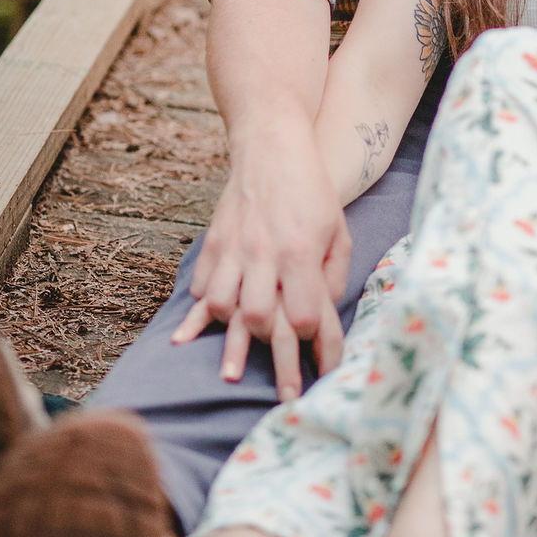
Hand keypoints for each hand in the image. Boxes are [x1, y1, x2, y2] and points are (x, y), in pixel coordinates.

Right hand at [172, 121, 350, 395]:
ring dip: (229, 337)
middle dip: (273, 354)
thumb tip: (324, 312)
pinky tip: (198, 331)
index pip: (305, 313)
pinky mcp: (214, 241)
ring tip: (232, 369)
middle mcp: (264, 253)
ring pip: (222, 305)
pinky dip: (200, 309)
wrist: (271, 146)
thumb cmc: (312, 190)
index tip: (324, 369)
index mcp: (300, 251)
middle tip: (284, 390)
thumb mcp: (338, 230)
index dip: (317, 345)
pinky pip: (201, 283)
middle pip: (260, 317)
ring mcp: (234, 247)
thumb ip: (334, 274)